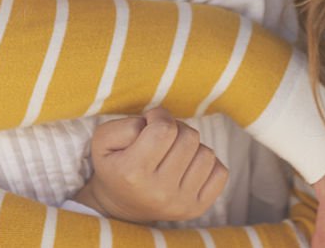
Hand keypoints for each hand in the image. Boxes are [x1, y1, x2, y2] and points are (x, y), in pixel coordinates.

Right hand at [74, 108, 228, 223]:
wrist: (120, 205)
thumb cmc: (114, 165)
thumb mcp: (103, 140)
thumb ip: (126, 125)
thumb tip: (159, 124)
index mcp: (133, 173)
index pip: (164, 129)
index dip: (159, 116)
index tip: (151, 122)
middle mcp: (159, 192)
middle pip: (189, 138)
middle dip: (177, 129)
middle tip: (162, 137)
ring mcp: (180, 203)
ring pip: (207, 153)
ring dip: (192, 147)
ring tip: (174, 153)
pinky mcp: (197, 209)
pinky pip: (221, 173)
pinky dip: (207, 164)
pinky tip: (187, 167)